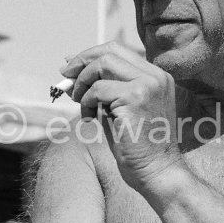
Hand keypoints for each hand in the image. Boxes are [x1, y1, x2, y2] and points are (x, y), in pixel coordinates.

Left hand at [61, 42, 182, 192]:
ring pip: (102, 64)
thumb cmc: (138, 147)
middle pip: (110, 50)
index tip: (71, 68)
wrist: (157, 172)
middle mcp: (156, 76)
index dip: (90, 55)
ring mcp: (148, 85)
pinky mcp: (136, 98)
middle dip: (82, 61)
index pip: (119, 50)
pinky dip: (87, 101)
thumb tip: (71, 67)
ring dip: (83, 82)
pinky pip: (99, 89)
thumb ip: (102, 87)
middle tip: (66, 78)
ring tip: (81, 103)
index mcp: (156, 77)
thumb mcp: (119, 110)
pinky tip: (91, 117)